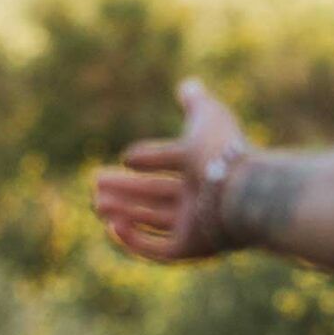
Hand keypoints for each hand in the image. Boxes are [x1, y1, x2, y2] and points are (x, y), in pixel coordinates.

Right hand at [90, 79, 248, 262]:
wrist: (238, 188)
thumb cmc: (222, 151)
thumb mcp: (207, 117)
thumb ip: (196, 102)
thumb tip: (189, 84)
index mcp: (205, 169)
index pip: (171, 166)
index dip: (148, 161)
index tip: (126, 157)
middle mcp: (201, 200)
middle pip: (157, 197)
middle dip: (126, 190)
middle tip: (96, 183)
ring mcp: (196, 227)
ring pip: (153, 221)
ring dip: (124, 213)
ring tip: (96, 203)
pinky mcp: (191, 249)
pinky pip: (159, 250)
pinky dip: (135, 241)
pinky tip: (112, 227)